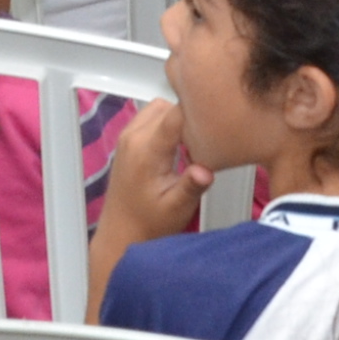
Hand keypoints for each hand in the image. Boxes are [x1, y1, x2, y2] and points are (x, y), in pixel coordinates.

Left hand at [99, 99, 211, 244]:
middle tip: (208, 135)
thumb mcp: (177, 208)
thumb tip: (205, 170)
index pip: (175, 113)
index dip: (199, 112)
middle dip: (190, 115)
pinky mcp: (127, 141)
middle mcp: (134, 137)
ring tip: (194, 141)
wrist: (120, 234)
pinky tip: (179, 145)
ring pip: (159, 107)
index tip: (218, 118)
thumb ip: (191, 185)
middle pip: (168, 105)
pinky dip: (167, 123)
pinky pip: (150, 117)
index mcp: (146, 151)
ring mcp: (127, 137)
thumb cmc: (149, 223)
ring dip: (178, 118)